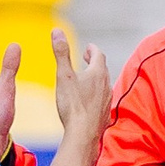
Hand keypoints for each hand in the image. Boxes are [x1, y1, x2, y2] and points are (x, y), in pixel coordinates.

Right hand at [52, 30, 112, 148]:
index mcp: (97, 73)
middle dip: (95, 62)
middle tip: (88, 59)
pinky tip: (91, 101)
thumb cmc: (73, 105)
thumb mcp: (63, 75)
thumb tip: (57, 31)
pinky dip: (97, 95)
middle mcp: (106, 85)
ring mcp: (107, 101)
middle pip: (103, 69)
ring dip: (97, 79)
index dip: (93, 49)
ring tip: (89, 79)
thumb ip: (61, 52)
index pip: (98, 55)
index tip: (88, 48)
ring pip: (105, 85)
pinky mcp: (104, 115)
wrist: (83, 135)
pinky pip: (103, 100)